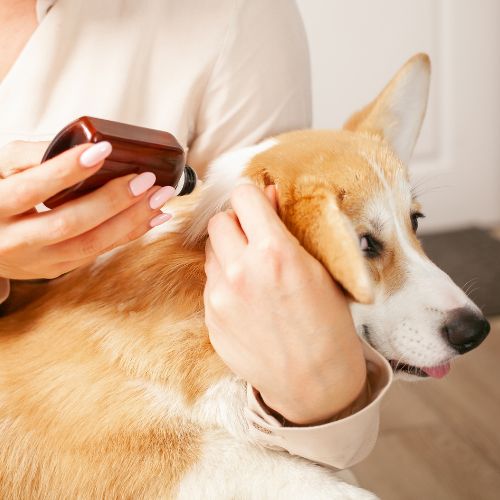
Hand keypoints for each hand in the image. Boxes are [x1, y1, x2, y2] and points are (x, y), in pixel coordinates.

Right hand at [0, 141, 174, 278]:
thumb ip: (30, 155)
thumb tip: (84, 143)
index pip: (32, 189)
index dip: (67, 170)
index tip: (103, 150)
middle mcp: (14, 241)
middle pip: (68, 223)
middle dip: (112, 200)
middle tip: (146, 179)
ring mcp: (37, 261)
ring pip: (90, 244)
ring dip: (131, 220)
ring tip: (159, 197)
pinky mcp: (56, 269)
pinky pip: (98, 252)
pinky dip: (129, 233)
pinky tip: (153, 217)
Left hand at [204, 184, 366, 424]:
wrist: (314, 382)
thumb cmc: (328, 325)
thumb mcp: (319, 269)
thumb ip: (287, 228)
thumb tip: (268, 195)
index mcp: (274, 252)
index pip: (243, 196)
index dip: (253, 198)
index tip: (259, 207)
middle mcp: (240, 271)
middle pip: (219, 221)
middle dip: (236, 224)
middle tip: (255, 239)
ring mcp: (220, 297)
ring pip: (211, 252)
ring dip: (227, 252)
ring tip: (252, 272)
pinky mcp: (210, 318)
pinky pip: (210, 283)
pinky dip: (224, 282)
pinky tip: (247, 300)